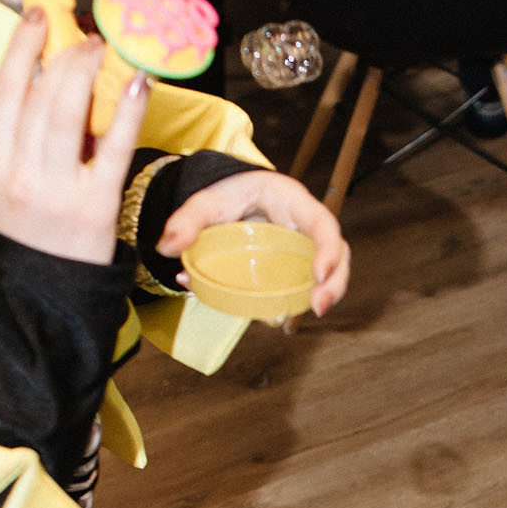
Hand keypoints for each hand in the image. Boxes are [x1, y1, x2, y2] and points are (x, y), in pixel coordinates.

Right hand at [0, 9, 151, 265]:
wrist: (48, 293)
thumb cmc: (34, 231)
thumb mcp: (11, 184)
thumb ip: (25, 139)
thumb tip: (58, 85)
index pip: (3, 93)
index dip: (20, 49)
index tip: (37, 18)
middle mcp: (20, 175)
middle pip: (40, 98)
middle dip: (64, 58)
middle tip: (85, 40)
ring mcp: (57, 192)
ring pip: (68, 114)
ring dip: (88, 73)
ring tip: (102, 50)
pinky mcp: (95, 207)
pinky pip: (114, 149)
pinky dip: (128, 113)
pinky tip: (138, 85)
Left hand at [157, 169, 351, 315]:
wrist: (231, 195)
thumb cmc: (227, 192)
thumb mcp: (207, 200)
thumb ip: (187, 220)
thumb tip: (167, 248)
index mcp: (292, 201)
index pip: (322, 223)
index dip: (328, 249)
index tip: (319, 274)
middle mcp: (305, 223)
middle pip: (339, 251)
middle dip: (336, 280)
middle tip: (319, 306)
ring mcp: (304, 245)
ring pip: (331, 269)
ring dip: (327, 293)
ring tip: (313, 312)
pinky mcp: (296, 263)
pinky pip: (308, 280)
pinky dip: (303, 297)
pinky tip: (287, 315)